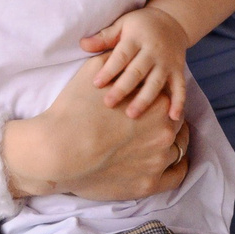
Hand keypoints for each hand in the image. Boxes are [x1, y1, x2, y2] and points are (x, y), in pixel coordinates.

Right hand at [2, 55, 189, 202]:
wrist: (56, 151)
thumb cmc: (73, 110)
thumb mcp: (94, 71)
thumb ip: (116, 59)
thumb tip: (122, 49)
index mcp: (158, 102)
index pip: (168, 99)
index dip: (157, 101)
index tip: (148, 104)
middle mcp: (165, 131)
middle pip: (176, 124)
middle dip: (164, 122)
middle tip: (151, 125)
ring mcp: (159, 160)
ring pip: (178, 150)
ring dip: (171, 144)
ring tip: (157, 143)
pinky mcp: (150, 184)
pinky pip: (177, 176)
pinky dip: (176, 169)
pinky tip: (167, 164)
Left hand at [81, 7, 193, 121]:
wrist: (172, 21)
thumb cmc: (140, 25)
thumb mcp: (122, 24)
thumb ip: (104, 37)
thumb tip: (82, 44)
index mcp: (137, 38)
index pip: (122, 56)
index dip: (110, 70)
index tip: (96, 84)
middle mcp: (154, 51)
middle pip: (137, 72)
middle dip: (123, 88)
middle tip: (108, 103)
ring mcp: (168, 62)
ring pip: (156, 83)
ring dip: (145, 99)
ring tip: (132, 114)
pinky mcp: (179, 70)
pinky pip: (180, 87)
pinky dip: (178, 102)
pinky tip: (172, 117)